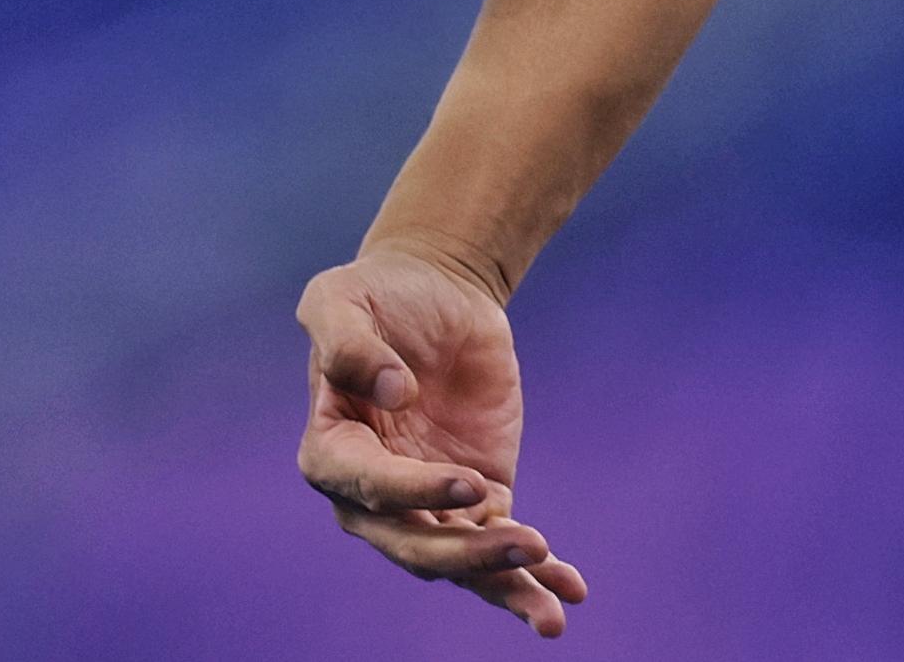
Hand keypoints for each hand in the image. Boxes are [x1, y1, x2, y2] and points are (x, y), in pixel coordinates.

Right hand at [296, 244, 590, 636]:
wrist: (435, 293)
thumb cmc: (377, 294)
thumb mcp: (340, 299)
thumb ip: (347, 341)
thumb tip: (392, 390)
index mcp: (333, 451)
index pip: (369, 488)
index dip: (415, 493)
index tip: (470, 482)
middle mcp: (374, 495)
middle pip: (415, 544)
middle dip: (469, 557)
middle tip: (528, 545)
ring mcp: (428, 502)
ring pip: (459, 561)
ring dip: (504, 584)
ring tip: (551, 610)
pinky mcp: (477, 498)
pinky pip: (499, 542)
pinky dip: (534, 572)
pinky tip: (570, 589)